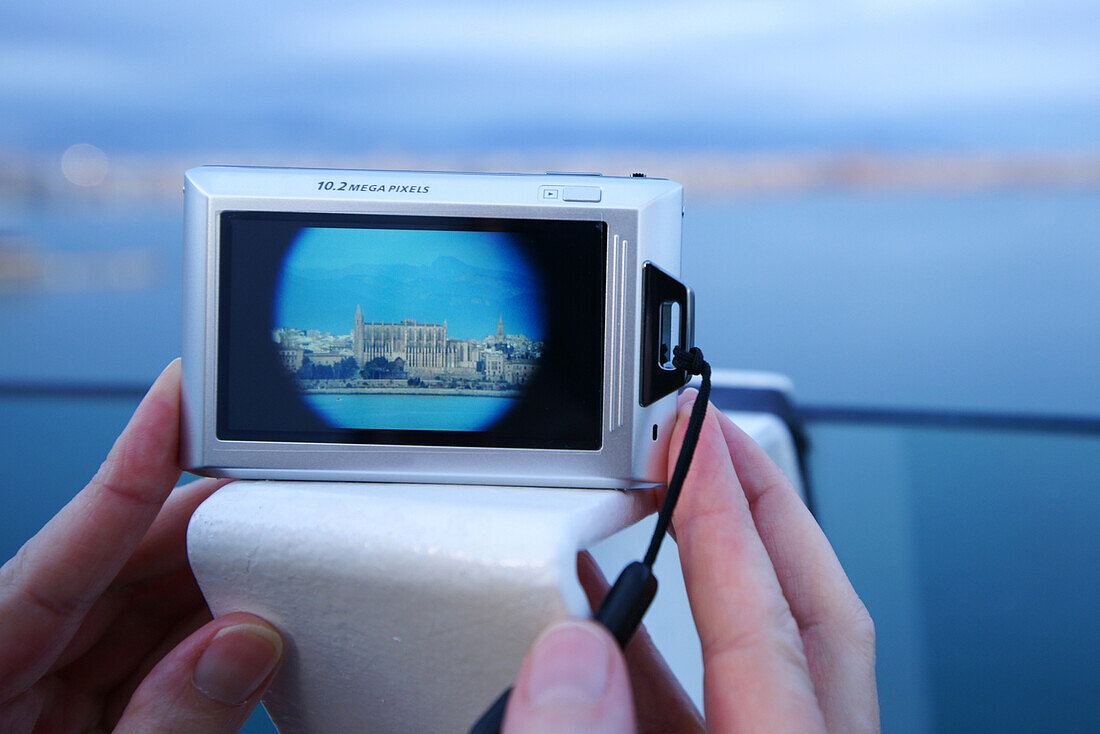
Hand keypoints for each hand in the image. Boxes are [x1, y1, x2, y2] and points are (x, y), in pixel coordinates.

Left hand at [0, 360, 282, 731]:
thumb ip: (166, 722)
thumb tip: (247, 646)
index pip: (54, 555)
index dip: (125, 470)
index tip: (177, 396)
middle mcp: (13, 663)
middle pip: (112, 570)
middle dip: (203, 534)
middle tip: (277, 499)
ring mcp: (47, 689)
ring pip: (144, 610)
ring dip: (219, 595)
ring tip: (284, 574)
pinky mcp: (82, 713)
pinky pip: (155, 658)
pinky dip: (212, 646)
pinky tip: (256, 631)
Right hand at [502, 392, 878, 732]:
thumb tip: (570, 654)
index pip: (770, 630)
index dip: (725, 517)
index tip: (693, 437)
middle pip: (813, 614)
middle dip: (761, 508)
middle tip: (715, 435)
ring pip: (767, 649)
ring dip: (709, 565)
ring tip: (658, 496)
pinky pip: (715, 693)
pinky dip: (662, 641)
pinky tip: (608, 612)